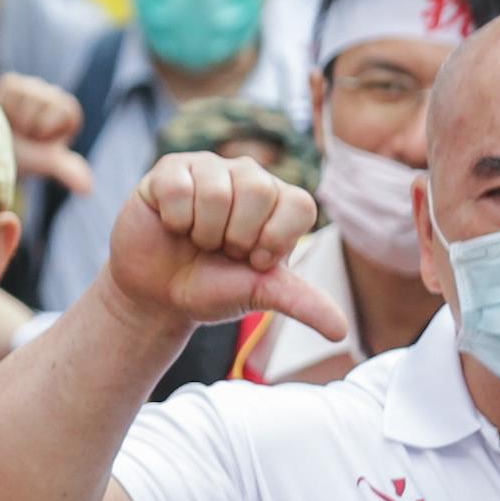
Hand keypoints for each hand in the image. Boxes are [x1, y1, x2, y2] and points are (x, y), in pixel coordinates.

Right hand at [0, 72, 94, 198]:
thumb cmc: (25, 159)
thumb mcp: (46, 163)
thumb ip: (67, 171)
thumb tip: (88, 189)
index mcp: (68, 111)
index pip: (61, 108)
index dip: (44, 128)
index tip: (39, 140)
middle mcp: (53, 95)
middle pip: (41, 99)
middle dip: (28, 123)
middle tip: (24, 136)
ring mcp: (32, 86)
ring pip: (24, 92)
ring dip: (14, 115)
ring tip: (14, 127)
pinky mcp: (12, 83)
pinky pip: (8, 87)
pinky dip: (2, 103)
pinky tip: (4, 115)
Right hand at [100, 152, 348, 342]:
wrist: (159, 295)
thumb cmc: (213, 288)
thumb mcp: (261, 295)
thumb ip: (302, 303)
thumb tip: (340, 332)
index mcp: (279, 201)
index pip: (299, 204)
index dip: (274, 240)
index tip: (255, 260)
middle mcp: (249, 177)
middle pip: (259, 190)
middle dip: (236, 236)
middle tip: (222, 249)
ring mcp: (210, 168)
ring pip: (216, 191)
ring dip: (203, 231)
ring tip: (197, 239)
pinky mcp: (171, 169)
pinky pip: (179, 187)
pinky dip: (174, 219)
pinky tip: (174, 225)